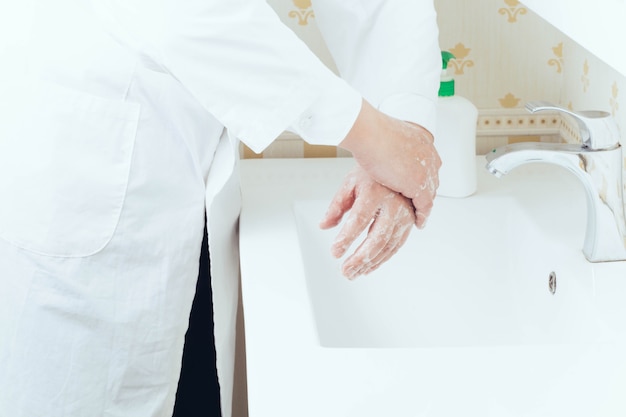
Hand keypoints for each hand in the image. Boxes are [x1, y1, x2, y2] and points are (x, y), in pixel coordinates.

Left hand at [319, 166, 414, 279]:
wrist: (399, 164)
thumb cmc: (373, 174)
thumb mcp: (350, 183)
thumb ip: (336, 206)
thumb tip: (324, 225)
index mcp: (375, 192)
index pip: (359, 220)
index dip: (346, 238)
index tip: (335, 252)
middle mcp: (393, 204)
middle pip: (376, 238)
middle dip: (359, 258)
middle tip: (345, 270)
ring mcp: (404, 215)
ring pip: (387, 246)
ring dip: (370, 263)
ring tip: (353, 273)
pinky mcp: (410, 222)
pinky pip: (396, 246)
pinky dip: (382, 259)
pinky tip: (369, 267)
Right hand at [338, 100, 440, 227]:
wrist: (369, 132)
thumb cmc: (369, 130)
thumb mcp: (385, 134)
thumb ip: (390, 142)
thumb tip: (382, 145)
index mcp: (422, 140)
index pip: (427, 163)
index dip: (421, 176)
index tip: (415, 187)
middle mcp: (428, 154)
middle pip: (431, 179)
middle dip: (425, 192)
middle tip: (418, 205)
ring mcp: (425, 169)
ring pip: (429, 193)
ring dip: (424, 206)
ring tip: (419, 217)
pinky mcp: (418, 184)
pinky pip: (425, 205)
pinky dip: (422, 215)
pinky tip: (419, 222)